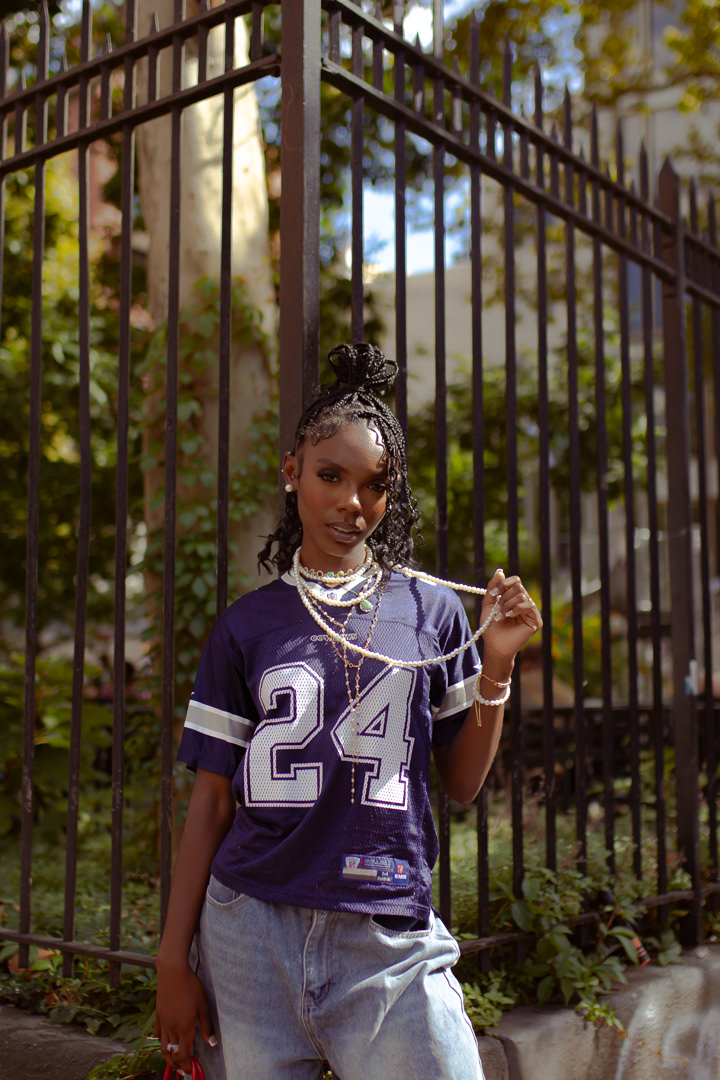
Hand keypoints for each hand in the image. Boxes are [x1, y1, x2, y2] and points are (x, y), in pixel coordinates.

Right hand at [154, 961, 215, 1075]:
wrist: (173, 972)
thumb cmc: (191, 987)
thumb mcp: (203, 1006)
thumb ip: (207, 1026)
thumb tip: (213, 1043)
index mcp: (184, 1028)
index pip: (183, 1055)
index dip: (186, 1065)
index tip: (191, 1070)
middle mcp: (171, 1028)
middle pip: (171, 1054)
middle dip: (176, 1065)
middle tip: (182, 1071)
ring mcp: (163, 1022)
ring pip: (162, 1046)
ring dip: (167, 1057)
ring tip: (172, 1062)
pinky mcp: (158, 1015)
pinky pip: (157, 1032)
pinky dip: (160, 1040)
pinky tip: (163, 1041)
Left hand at [480, 569, 541, 663]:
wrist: (494, 645)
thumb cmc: (491, 626)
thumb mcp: (488, 604)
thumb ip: (492, 588)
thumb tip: (500, 571)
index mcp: (514, 597)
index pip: (515, 581)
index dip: (504, 583)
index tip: (493, 593)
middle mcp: (524, 602)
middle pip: (518, 586)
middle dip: (504, 596)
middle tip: (496, 608)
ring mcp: (531, 611)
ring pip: (522, 596)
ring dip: (507, 605)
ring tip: (499, 616)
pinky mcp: (536, 620)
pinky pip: (530, 606)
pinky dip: (517, 609)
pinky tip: (509, 616)